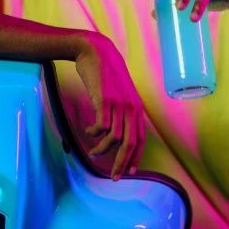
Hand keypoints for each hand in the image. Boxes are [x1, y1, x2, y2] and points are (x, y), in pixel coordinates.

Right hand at [75, 32, 144, 180]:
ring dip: (102, 149)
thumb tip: (118, 132)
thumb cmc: (106, 73)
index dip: (134, 158)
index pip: (140, 139)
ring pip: (114, 138)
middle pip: (129, 143)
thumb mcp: (120, 93)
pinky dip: (94, 133)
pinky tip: (88, 131)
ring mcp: (118, 104)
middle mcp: (131, 107)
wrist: (96, 51)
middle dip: (121, 163)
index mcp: (136, 108)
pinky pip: (100, 126)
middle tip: (113, 177)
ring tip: (93, 152)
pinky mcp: (104, 100)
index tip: (129, 172)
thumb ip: (122, 110)